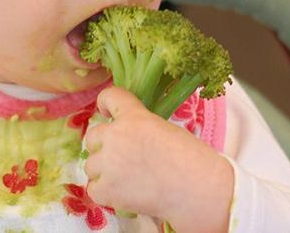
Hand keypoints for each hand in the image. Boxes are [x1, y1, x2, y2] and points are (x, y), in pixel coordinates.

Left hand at [84, 86, 233, 232]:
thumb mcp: (163, 128)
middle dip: (104, 146)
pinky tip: (123, 193)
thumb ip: (139, 127)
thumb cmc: (190, 159)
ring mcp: (108, 163)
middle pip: (92, 136)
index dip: (105, 105)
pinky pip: (93, 188)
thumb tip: (125, 136)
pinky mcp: (106, 190)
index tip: (107, 113)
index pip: (108, 97)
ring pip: (91, 165)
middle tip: (122, 158)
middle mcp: (115, 136)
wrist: (198, 188)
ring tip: (127, 180)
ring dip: (104, 172)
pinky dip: (105, 193)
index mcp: (133, 116)